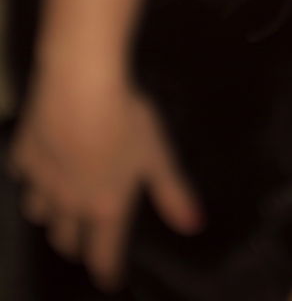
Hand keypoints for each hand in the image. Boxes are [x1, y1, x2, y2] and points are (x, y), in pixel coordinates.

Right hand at [8, 68, 203, 291]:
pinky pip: (22, 176)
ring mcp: (42, 180)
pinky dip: (31, 175)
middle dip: (76, 244)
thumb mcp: (158, 155)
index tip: (109, 279)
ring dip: (51, 214)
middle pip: (66, 239)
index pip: (103, 253)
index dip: (107, 270)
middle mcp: (70, 201)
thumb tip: (194, 224)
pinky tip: (41, 164)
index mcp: (106, 205)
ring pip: (39, 213)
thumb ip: (173, 192)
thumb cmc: (127, 119)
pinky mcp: (23, 155)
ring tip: (61, 206)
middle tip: (85, 241)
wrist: (80, 86)